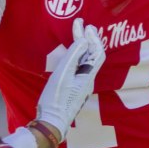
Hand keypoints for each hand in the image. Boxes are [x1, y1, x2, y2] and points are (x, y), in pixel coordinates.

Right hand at [36, 17, 105, 135]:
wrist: (51, 122)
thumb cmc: (56, 99)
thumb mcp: (62, 74)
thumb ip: (73, 56)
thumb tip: (84, 40)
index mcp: (88, 76)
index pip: (97, 52)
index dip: (93, 37)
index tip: (84, 24)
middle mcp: (88, 80)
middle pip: (93, 56)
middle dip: (90, 40)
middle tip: (83, 26)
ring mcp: (82, 86)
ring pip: (87, 62)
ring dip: (84, 48)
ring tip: (79, 36)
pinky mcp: (74, 90)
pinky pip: (80, 68)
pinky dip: (78, 57)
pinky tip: (71, 55)